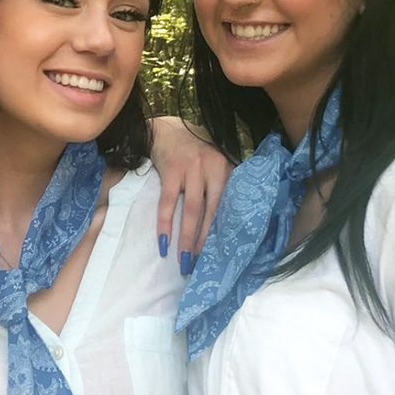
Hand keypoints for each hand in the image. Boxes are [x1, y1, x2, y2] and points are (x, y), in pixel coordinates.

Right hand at [149, 116, 232, 273]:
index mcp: (227, 169)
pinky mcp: (171, 170)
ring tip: (184, 260)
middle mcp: (213, 168)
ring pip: (192, 211)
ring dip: (187, 238)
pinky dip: (165, 225)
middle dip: (207, 240)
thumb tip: (229, 224)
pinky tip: (164, 243)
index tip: (223, 254)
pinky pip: (167, 204)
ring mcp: (191, 168)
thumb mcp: (214, 164)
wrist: (166, 129)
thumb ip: (223, 186)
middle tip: (202, 264)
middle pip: (212, 212)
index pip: (230, 205)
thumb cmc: (193, 153)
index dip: (226, 231)